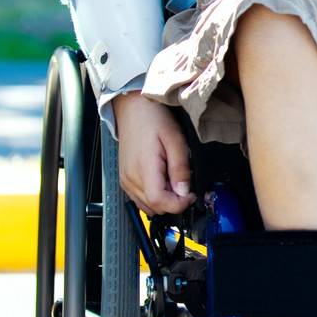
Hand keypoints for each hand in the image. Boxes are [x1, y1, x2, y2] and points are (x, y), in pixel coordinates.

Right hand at [112, 92, 194, 215]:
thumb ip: (180, 167)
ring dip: (164, 199)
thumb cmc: (153, 119)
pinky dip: (153, 195)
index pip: (159, 201)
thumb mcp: (175, 139)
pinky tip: (161, 178)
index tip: (191, 195)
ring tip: (171, 177)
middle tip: (182, 181)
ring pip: (148, 206)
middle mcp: (131, 178)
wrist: (133, 109)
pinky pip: (140, 199)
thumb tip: (184, 191)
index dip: (178, 204)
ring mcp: (125, 180)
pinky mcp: (124, 180)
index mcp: (143, 167)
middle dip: (173, 200)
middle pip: (154, 207)